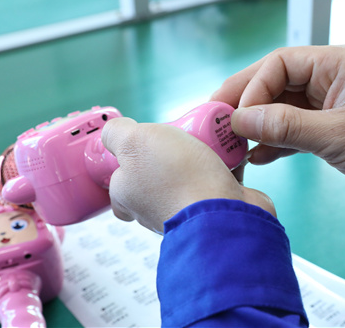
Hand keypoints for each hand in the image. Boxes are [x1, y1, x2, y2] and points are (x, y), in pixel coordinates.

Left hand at [101, 118, 274, 232]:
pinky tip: (231, 157)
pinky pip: (216, 186)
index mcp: (129, 197)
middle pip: (156, 179)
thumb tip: (114, 130)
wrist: (222, 210)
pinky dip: (224, 171)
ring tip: (211, 146)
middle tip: (181, 141)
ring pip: (188, 182)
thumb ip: (116, 133)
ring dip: (199, 165)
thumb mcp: (134, 141)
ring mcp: (186, 214)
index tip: (145, 148)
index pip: (119, 185)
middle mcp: (153, 210)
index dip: (129, 164)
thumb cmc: (177, 177)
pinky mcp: (215, 212)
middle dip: (170, 159)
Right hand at [211, 46, 344, 221]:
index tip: (234, 118)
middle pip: (273, 84)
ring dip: (256, 126)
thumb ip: (286, 126)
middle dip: (245, 104)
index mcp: (335, 65)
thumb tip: (238, 121)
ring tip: (230, 144)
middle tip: (215, 123)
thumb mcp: (338, 135)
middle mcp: (327, 80)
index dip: (252, 88)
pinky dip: (273, 143)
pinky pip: (290, 130)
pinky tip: (256, 157)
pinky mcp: (326, 130)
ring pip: (279, 109)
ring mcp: (325, 105)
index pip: (278, 65)